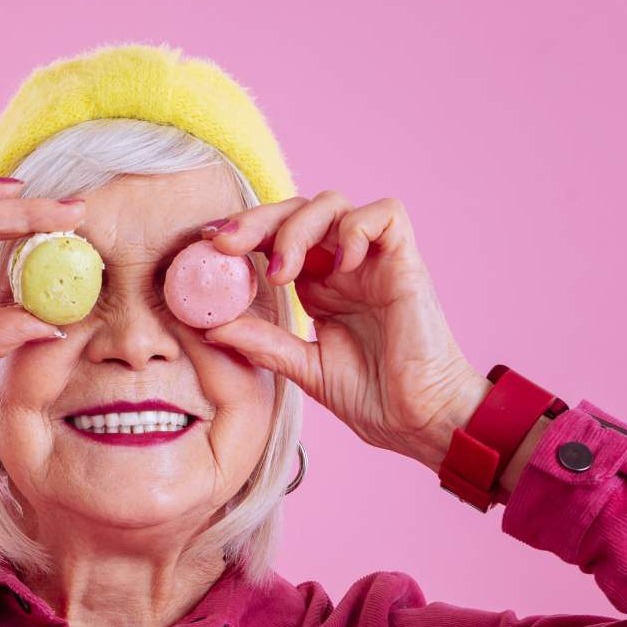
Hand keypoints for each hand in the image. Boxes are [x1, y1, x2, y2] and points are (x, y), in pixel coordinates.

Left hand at [196, 192, 485, 468]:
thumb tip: (210, 327)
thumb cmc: (374, 399)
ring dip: (298, 227)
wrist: (421, 421)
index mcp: (318, 286)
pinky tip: (341, 266)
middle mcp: (343, 266)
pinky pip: (384, 214)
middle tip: (227, 245)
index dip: (242, 233)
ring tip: (282, 271)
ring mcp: (375, 261)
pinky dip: (356, 229)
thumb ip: (263, 344)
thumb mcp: (304, 369)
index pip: (274, 238)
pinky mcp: (407, 261)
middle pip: (297, 211)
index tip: (205, 244)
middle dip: (258, 220)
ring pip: (332, 204)